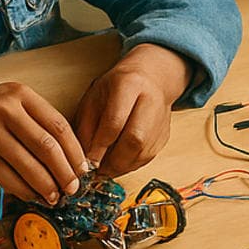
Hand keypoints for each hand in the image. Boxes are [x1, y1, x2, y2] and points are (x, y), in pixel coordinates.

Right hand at [0, 84, 88, 204]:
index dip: (74, 150)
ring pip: (30, 165)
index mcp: (17, 93)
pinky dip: (25, 191)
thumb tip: (71, 159)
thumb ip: (34, 126)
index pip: (57, 123)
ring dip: (46, 186)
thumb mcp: (5, 110)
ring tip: (55, 197)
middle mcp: (2, 107)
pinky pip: (9, 179)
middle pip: (47, 145)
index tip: (84, 168)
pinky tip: (33, 197)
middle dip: (65, 171)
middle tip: (73, 188)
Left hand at [71, 44, 188, 175]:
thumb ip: (87, 127)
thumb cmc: (116, 87)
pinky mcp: (164, 134)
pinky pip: (148, 157)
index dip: (100, 146)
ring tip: (104, 170)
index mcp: (129, 85)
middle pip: (135, 139)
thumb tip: (84, 159)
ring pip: (143, 152)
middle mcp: (151, 100)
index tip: (87, 162)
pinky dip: (130, 166)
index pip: (115, 122)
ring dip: (121, 167)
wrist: (149, 77)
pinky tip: (117, 164)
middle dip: (113, 161)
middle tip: (96, 171)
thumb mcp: (94, 98)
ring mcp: (162, 119)